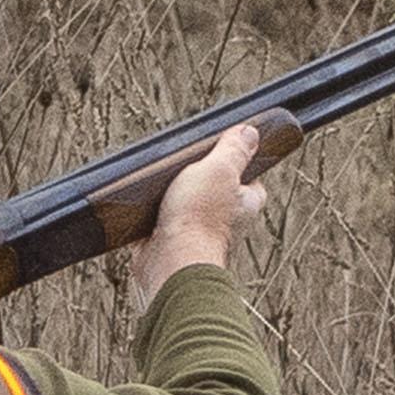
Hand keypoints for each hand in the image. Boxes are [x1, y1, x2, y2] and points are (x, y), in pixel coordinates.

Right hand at [130, 125, 270, 313]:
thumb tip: (251, 132)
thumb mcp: (220, 170)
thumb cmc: (199, 222)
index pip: (248, 177)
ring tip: (160, 180)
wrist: (170, 262)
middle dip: (196, 175)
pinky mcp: (169, 239)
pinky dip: (151, 211)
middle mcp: (225, 219)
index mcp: (245, 203)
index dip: (235, 161)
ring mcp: (196, 230)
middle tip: (183, 163)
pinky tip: (143, 201)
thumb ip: (234, 150)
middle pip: (213, 187)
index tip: (220, 148)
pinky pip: (159, 218)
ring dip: (171, 192)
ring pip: (184, 202)